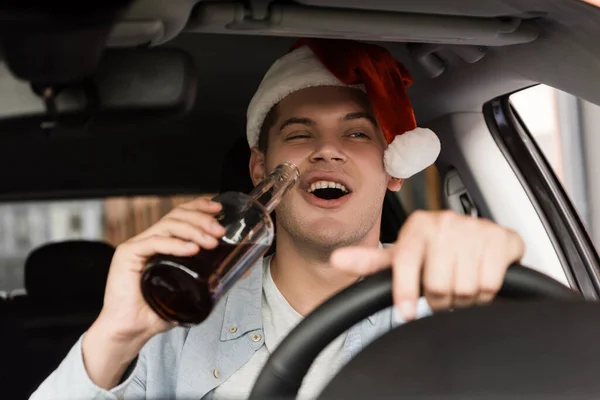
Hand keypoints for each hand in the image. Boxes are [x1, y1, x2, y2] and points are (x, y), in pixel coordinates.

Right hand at [91, 196, 226, 342]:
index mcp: (162, 243)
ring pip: (168, 225)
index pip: (180, 215)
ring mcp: (137, 245)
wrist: (131, 331)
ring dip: (193, 230)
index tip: (218, 209)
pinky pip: (154, 242)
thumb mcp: (190, 290)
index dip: (199, 206)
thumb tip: (241, 271)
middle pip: (176, 216)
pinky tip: (191, 249)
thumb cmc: (157, 312)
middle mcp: (149, 239)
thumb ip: (210, 278)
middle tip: (219, 231)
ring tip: (210, 242)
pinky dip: (175, 243)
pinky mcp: (128, 255)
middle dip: (201, 219)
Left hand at [330, 210, 524, 319]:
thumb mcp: (401, 258)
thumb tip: (337, 259)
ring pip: (464, 286)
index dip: (406, 291)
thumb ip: (370, 261)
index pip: (405, 262)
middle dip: (439, 298)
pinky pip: (489, 283)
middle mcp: (447, 221)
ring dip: (462, 298)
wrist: (482, 247)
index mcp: (419, 224)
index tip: (408, 311)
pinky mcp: (503, 239)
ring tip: (459, 286)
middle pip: (437, 283)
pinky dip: (485, 294)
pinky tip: (479, 281)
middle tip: (442, 293)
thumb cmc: (437, 255)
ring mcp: (476, 228)